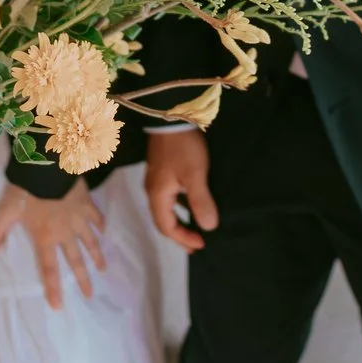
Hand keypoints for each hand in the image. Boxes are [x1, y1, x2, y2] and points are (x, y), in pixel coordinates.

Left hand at [0, 182, 107, 308]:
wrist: (49, 167)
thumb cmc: (26, 190)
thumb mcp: (6, 210)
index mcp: (46, 237)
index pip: (49, 269)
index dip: (53, 288)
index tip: (58, 306)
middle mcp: (65, 233)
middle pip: (76, 261)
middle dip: (83, 280)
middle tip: (90, 295)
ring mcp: (79, 219)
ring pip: (91, 242)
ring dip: (97, 257)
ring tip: (103, 269)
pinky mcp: (87, 204)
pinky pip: (97, 218)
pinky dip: (101, 225)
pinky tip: (104, 231)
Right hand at [143, 129, 216, 252]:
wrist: (170, 117)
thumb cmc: (183, 147)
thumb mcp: (195, 175)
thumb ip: (200, 201)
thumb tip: (208, 227)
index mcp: (158, 195)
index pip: (167, 227)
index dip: (183, 239)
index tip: (201, 245)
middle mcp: (152, 190)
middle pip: (163, 220)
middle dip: (179, 234)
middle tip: (196, 244)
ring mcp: (156, 180)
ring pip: (165, 209)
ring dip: (179, 221)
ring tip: (194, 228)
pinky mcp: (161, 171)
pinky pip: (168, 197)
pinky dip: (179, 207)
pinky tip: (190, 205)